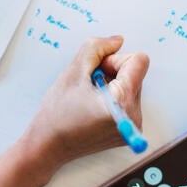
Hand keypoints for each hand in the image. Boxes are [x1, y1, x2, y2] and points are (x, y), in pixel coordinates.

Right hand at [24, 35, 148, 171]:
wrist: (48, 146)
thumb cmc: (57, 114)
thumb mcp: (72, 72)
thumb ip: (96, 48)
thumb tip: (117, 41)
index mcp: (123, 102)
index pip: (139, 61)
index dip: (115, 60)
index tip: (96, 73)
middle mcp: (134, 117)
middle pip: (135, 74)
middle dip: (112, 74)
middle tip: (88, 88)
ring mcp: (133, 126)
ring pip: (130, 87)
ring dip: (110, 86)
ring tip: (88, 100)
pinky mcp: (128, 131)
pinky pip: (127, 102)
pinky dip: (111, 99)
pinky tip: (92, 109)